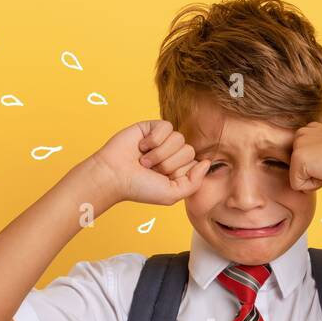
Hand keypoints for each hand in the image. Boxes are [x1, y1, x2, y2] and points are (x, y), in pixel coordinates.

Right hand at [88, 120, 210, 205]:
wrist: (114, 175)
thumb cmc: (140, 188)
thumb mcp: (172, 194)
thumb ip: (194, 183)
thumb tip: (206, 163)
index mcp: (180, 169)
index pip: (196, 164)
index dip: (180, 173)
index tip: (163, 179)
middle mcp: (173, 154)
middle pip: (189, 151)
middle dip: (169, 163)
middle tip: (151, 170)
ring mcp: (163, 140)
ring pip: (179, 138)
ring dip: (160, 153)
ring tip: (144, 160)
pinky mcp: (152, 127)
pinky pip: (166, 126)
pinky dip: (154, 139)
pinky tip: (142, 146)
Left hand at [288, 122, 321, 191]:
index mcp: (310, 129)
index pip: (303, 162)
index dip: (319, 167)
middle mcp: (301, 133)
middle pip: (297, 170)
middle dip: (313, 174)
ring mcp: (298, 144)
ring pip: (297, 178)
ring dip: (314, 180)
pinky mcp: (298, 158)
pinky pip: (297, 185)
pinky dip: (313, 185)